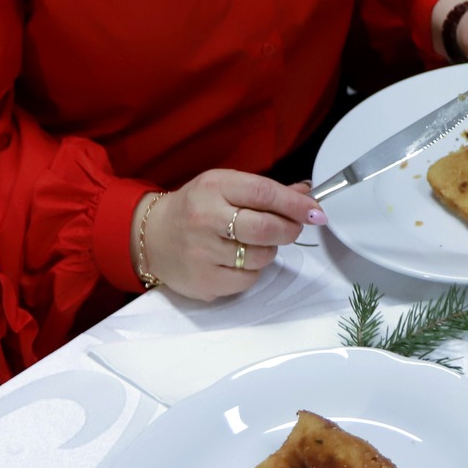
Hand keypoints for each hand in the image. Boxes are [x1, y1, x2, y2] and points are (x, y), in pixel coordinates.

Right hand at [137, 170, 323, 301]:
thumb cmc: (195, 207)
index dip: (295, 204)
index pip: (264, 193)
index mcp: (214, 187)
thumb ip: (265, 190)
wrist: (151, 236)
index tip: (316, 211)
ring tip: (258, 243)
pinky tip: (239, 260)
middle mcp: (206, 218)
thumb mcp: (225, 186)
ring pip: (260, 257)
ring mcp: (202, 253)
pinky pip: (246, 280)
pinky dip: (252, 271)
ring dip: (270, 251)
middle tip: (293, 228)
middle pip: (265, 228)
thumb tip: (307, 194)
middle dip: (289, 229)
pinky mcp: (203, 282)